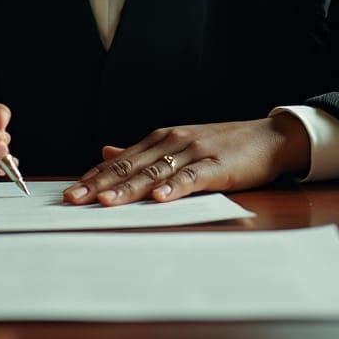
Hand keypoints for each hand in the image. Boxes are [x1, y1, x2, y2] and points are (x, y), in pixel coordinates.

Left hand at [62, 113, 311, 206]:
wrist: (268, 137)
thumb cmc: (223, 145)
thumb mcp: (179, 144)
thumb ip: (144, 152)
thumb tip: (105, 152)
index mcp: (161, 139)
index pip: (121, 160)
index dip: (94, 175)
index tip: (70, 191)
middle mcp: (172, 142)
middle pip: (131, 166)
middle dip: (100, 183)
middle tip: (73, 199)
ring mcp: (194, 153)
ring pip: (155, 172)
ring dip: (129, 188)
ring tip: (105, 201)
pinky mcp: (217, 166)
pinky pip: (192, 178)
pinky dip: (174, 188)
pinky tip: (159, 198)